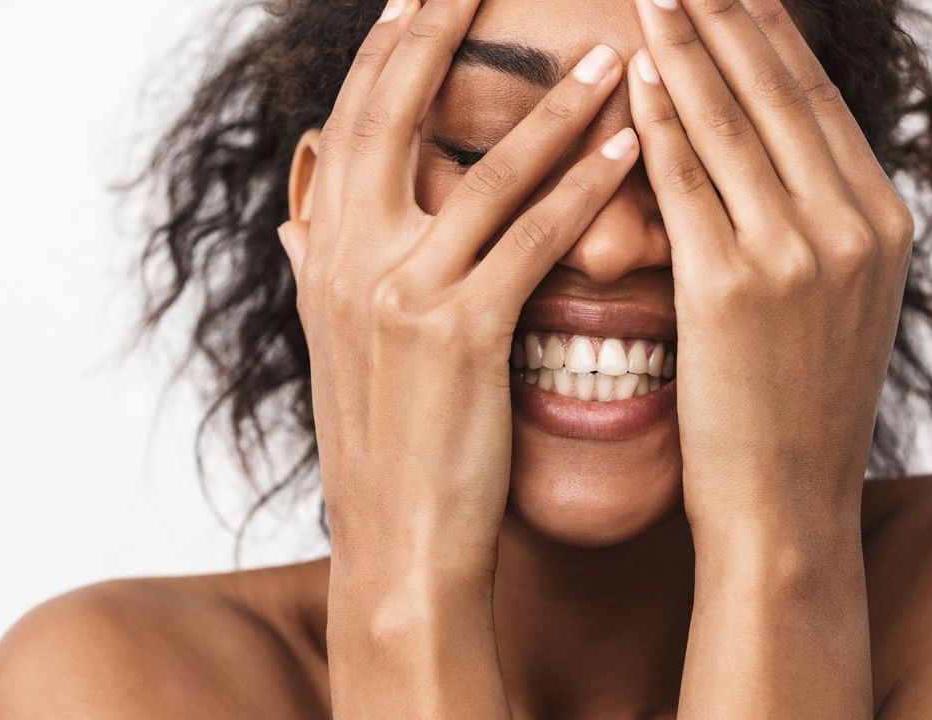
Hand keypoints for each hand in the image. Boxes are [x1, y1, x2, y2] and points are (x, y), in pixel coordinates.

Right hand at [276, 0, 636, 596]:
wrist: (397, 539)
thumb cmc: (386, 439)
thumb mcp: (334, 343)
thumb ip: (317, 268)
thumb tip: (297, 218)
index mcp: (321, 250)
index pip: (353, 119)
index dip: (391, 46)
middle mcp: (346, 256)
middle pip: (397, 110)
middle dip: (445, 29)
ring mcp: (399, 292)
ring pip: (487, 171)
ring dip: (556, 106)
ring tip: (611, 54)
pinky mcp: (460, 334)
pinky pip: (534, 239)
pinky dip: (586, 187)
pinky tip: (633, 148)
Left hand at [627, 0, 915, 542]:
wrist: (788, 506)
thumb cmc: (797, 413)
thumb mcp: (836, 307)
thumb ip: (817, 229)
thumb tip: (772, 166)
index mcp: (880, 225)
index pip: (815, 103)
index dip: (770, 35)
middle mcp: (850, 227)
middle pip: (778, 92)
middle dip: (727, 17)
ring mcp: (796, 255)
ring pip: (730, 122)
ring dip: (686, 47)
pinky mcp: (730, 288)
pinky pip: (685, 181)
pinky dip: (658, 120)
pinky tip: (632, 74)